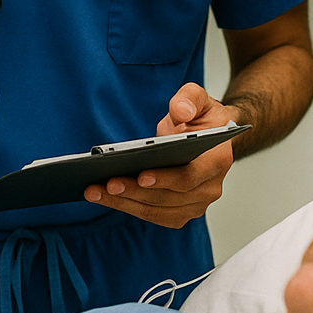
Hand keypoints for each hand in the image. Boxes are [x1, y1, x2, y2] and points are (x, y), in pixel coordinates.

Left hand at [83, 84, 237, 227]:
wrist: (207, 136)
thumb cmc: (202, 118)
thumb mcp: (199, 98)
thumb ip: (189, 99)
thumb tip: (180, 111)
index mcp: (217, 161)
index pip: (190, 177)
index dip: (165, 179)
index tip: (140, 175)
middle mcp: (209, 188)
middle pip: (168, 198)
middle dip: (134, 192)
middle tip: (106, 183)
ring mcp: (195, 204)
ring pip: (156, 210)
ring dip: (124, 203)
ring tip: (95, 191)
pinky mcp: (179, 211)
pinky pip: (152, 215)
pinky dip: (128, 207)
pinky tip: (105, 197)